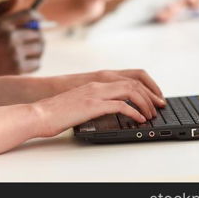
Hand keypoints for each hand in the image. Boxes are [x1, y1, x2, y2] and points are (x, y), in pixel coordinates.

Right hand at [0, 0, 44, 74]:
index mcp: (1, 24)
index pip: (29, 15)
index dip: (37, 17)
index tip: (40, 20)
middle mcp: (10, 38)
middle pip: (37, 32)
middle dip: (38, 34)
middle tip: (35, 38)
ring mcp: (15, 54)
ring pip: (39, 47)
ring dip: (38, 48)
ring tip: (32, 50)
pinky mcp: (18, 69)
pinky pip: (37, 63)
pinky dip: (34, 62)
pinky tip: (27, 62)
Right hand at [32, 75, 164, 137]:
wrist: (39, 113)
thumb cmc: (56, 112)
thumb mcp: (80, 102)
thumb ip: (95, 102)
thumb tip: (109, 110)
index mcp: (95, 83)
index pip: (128, 77)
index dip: (146, 86)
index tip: (154, 97)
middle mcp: (98, 84)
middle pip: (133, 82)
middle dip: (151, 94)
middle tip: (159, 106)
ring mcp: (95, 93)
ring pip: (130, 90)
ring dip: (145, 103)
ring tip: (150, 114)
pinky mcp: (92, 105)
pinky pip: (120, 106)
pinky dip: (134, 112)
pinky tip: (138, 120)